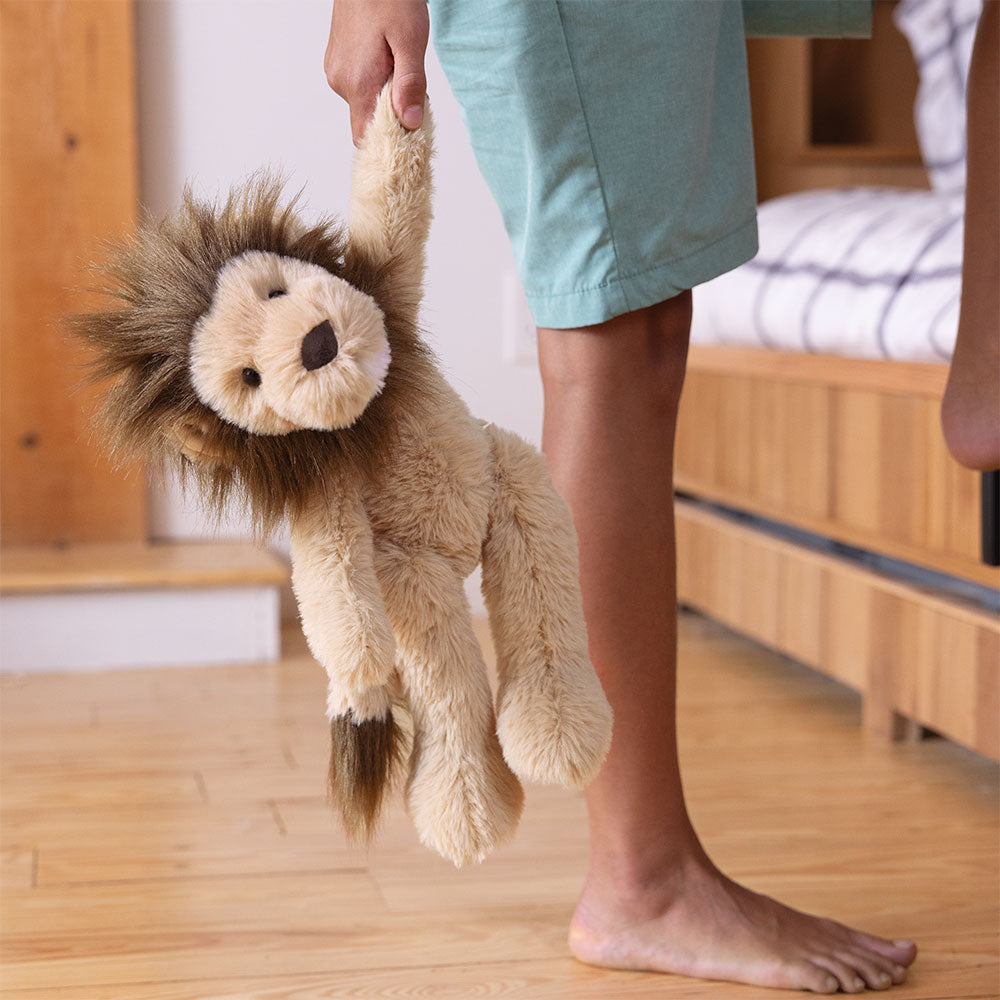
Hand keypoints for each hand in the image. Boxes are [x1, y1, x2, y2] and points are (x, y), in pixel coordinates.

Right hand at [325, 0, 428, 144]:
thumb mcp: (410, 40)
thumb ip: (410, 84)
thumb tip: (411, 123)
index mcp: (357, 83)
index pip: (366, 137)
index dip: (388, 142)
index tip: (410, 135)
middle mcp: (341, 82)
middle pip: (368, 122)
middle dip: (393, 117)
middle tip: (412, 90)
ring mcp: (337, 72)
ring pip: (365, 104)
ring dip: (386, 98)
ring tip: (399, 66)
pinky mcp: (338, 62)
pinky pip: (359, 87)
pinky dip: (376, 84)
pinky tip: (387, 60)